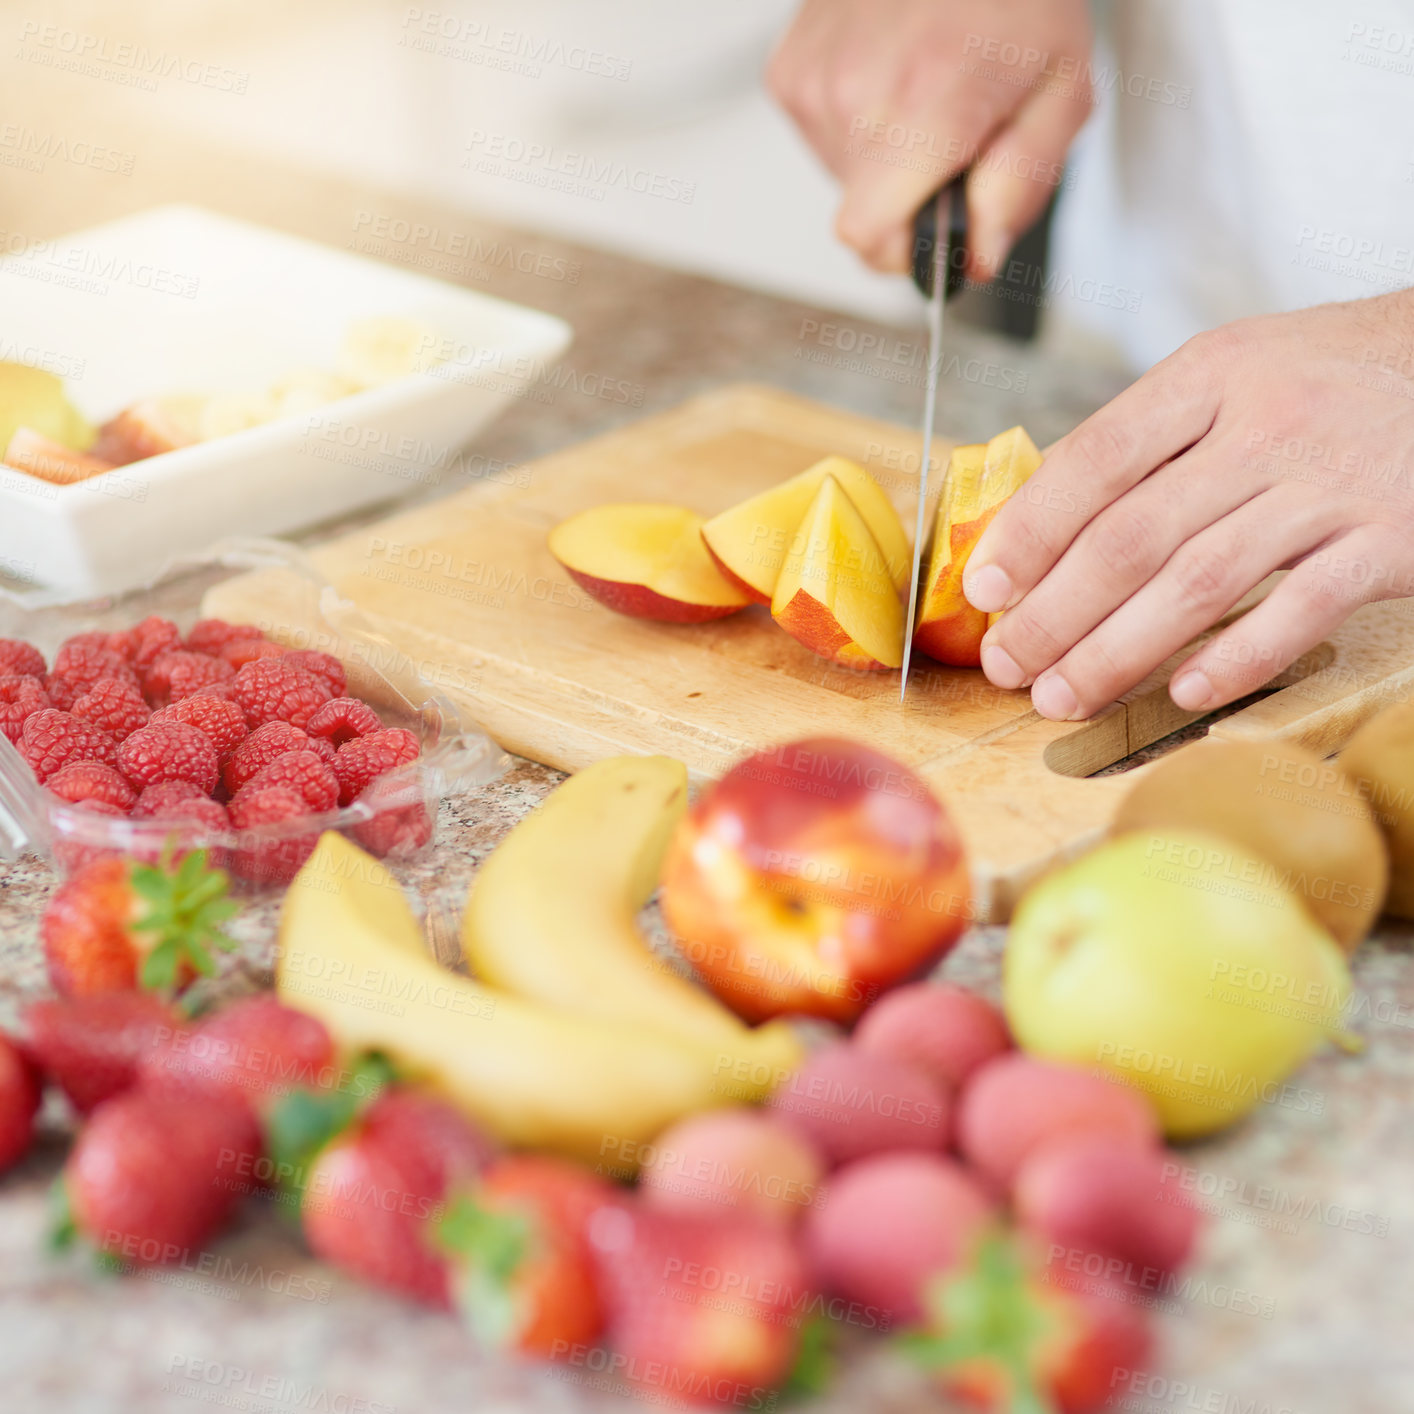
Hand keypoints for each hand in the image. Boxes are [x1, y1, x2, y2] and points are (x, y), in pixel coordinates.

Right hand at [767, 0, 1092, 275]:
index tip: (938, 226)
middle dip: (910, 195)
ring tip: (923, 91)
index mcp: (922, 112)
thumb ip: (1022, 185)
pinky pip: (820, 134)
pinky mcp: (789, 69)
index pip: (869, 239)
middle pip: (862, 213)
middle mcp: (853, 98)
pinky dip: (857, 121)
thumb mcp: (1061, 92)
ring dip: (885, 156)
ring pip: (842, 175)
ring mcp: (812, 82)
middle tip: (952, 134)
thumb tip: (979, 256)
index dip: (906, 251)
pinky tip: (891, 73)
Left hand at [963, 293, 1413, 719]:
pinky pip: (1301, 611)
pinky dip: (1236, 658)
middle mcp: (1266, 426)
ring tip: (1061, 695)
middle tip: (1007, 666)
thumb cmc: (1323, 379)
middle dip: (1054, 613)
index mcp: (1210, 377)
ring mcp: (1330, 486)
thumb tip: (1030, 518)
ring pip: (1199, 582)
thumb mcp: (1228, 375)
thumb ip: (1141, 441)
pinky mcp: (1390, 540)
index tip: (984, 589)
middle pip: (1132, 536)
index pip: (1096, 459)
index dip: (1029, 531)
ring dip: (1116, 651)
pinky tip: (1180, 692)